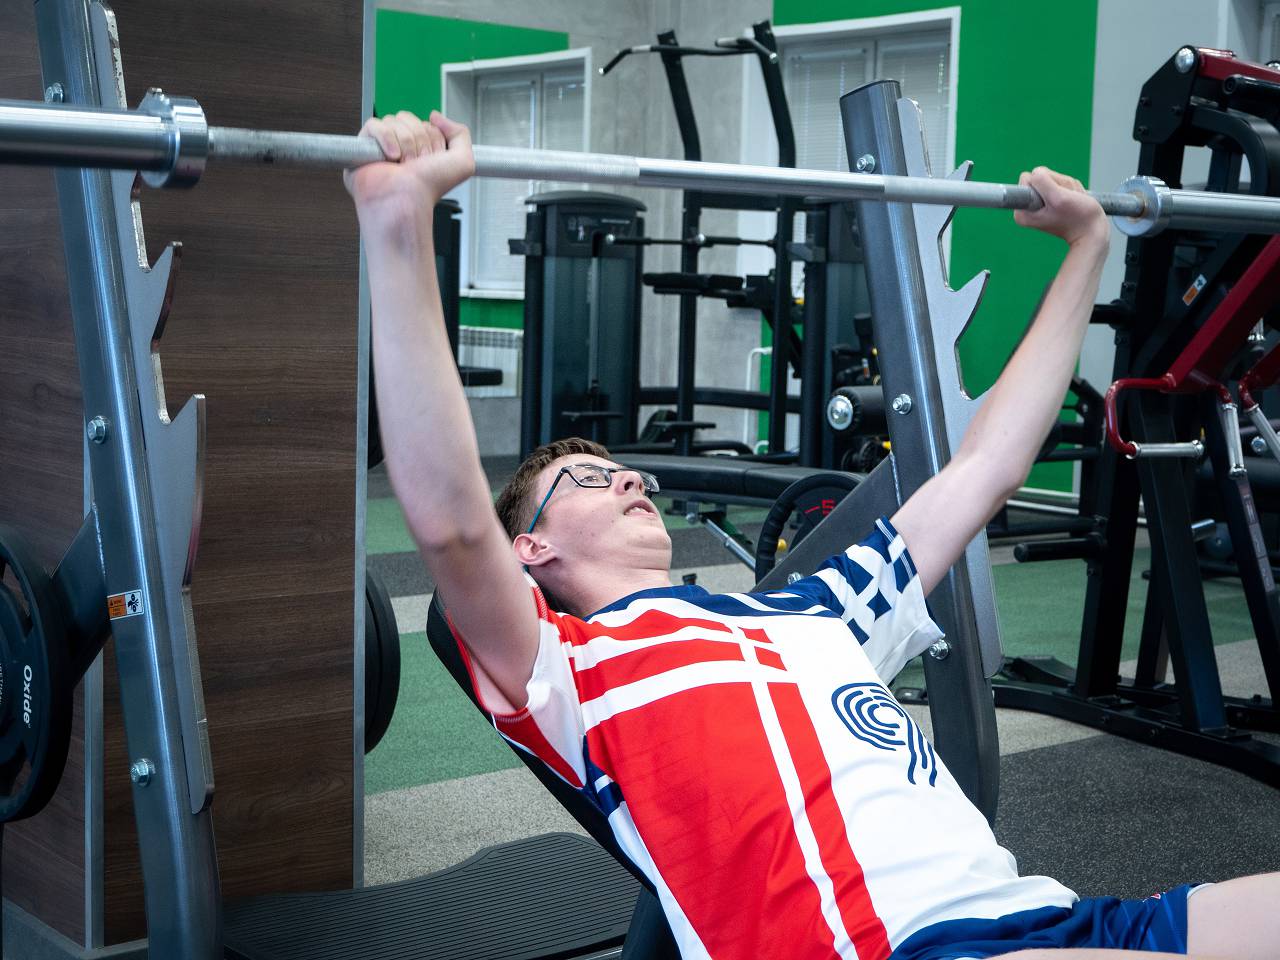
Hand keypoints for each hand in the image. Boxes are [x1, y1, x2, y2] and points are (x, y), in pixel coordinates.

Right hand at [344, 110, 474, 218]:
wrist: (406, 201)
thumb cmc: (429, 188)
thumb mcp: (463, 162)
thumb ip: (460, 134)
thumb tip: (434, 115)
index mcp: (421, 150)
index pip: (425, 123)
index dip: (433, 138)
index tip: (432, 160)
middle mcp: (402, 148)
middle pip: (408, 118)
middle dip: (419, 140)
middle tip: (417, 164)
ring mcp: (382, 147)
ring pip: (393, 120)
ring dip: (404, 143)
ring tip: (403, 164)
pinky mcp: (363, 148)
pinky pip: (374, 125)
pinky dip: (385, 138)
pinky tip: (391, 157)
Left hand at [1013, 167, 1108, 248]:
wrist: (1092, 231)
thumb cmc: (1078, 217)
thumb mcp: (1058, 198)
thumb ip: (1042, 181)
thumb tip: (1034, 173)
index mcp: (1022, 210)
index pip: (1027, 177)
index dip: (1046, 183)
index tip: (1053, 200)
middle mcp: (1027, 206)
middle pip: (1040, 176)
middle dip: (1058, 183)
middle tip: (1067, 199)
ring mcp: (1039, 202)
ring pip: (1051, 178)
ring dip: (1066, 186)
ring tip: (1071, 201)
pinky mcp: (1050, 199)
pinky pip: (1059, 181)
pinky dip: (1070, 187)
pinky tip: (1073, 199)